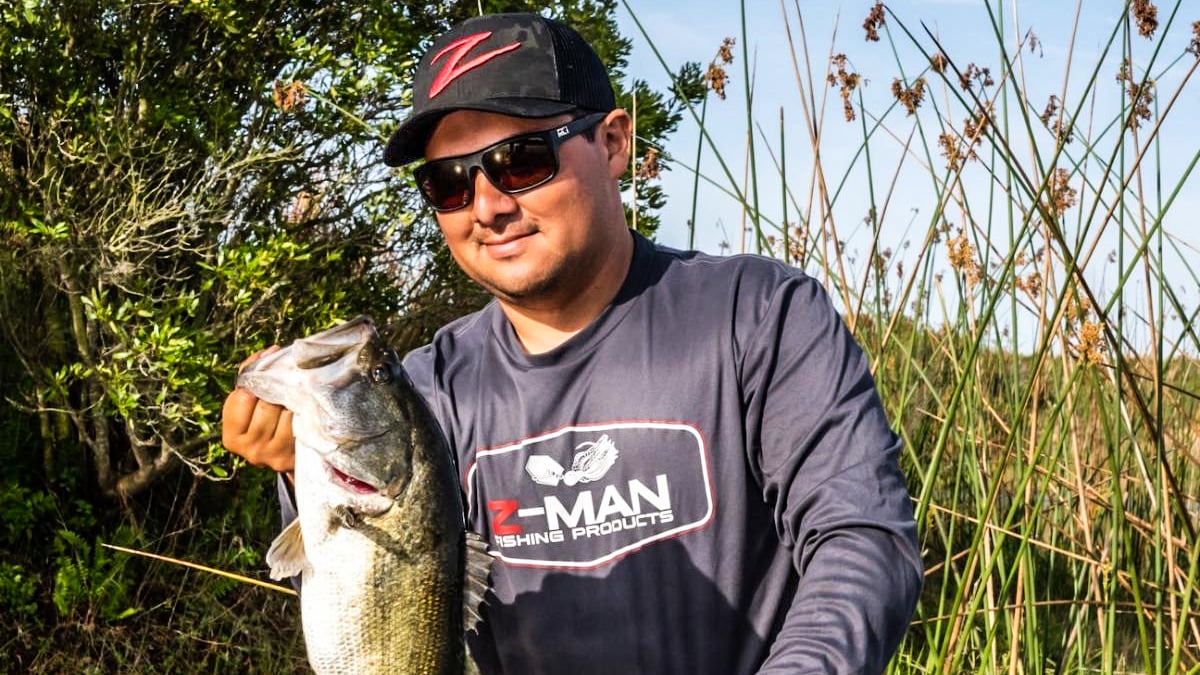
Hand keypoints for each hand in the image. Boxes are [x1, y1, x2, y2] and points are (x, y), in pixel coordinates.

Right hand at [221, 346, 295, 473]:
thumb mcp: (250, 401)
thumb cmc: (266, 419)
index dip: (255, 383)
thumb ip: (251, 376)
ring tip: (296, 396)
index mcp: (232, 437)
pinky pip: (300, 423)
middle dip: (277, 390)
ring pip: (286, 412)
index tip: (264, 378)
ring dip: (293, 400)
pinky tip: (306, 408)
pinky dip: (304, 411)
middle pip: (266, 405)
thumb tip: (270, 353)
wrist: (290, 454)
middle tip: (286, 384)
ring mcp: (272, 455)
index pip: (242, 398)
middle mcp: (250, 450)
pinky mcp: (293, 456)